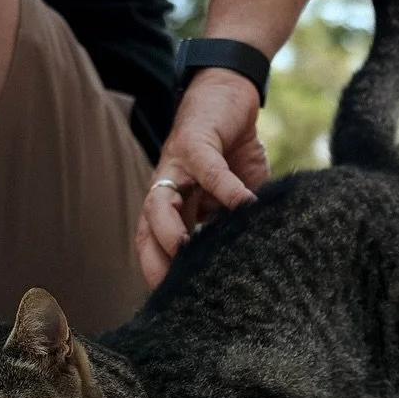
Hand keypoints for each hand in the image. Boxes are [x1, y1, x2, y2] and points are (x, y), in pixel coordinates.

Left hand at [136, 68, 270, 287]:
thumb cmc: (231, 147)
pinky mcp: (196, 141)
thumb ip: (236, 220)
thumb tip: (251, 256)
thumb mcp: (236, 193)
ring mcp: (176, 165)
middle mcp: (167, 187)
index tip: (173, 307)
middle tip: (171, 292)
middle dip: (154, 263)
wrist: (230, 91)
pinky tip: (245, 205)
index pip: (155, 245)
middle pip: (147, 232)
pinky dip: (226, 189)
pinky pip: (208, 171)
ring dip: (171, 233)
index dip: (159, 274)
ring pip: (160, 205)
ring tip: (192, 255)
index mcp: (174, 204)